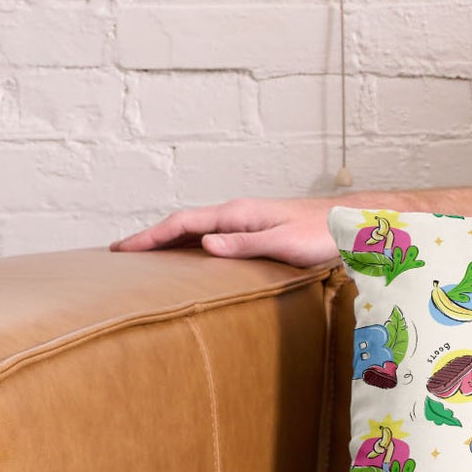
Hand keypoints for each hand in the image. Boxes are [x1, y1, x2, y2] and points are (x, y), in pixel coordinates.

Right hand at [109, 197, 338, 267]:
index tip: (120, 250)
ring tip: (146, 258)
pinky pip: (215, 237)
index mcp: (237, 213)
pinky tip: (192, 259)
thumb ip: (244, 243)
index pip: (182, 223)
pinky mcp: (258, 230)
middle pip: (183, 224)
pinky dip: (193, 245)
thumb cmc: (323, 233)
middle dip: (151, 238)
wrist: (352, 223)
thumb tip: (203, 244)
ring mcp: (247, 220)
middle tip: (120, 255)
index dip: (150, 236)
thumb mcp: (283, 242)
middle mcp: (238, 213)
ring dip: (170, 242)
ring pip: (198, 230)